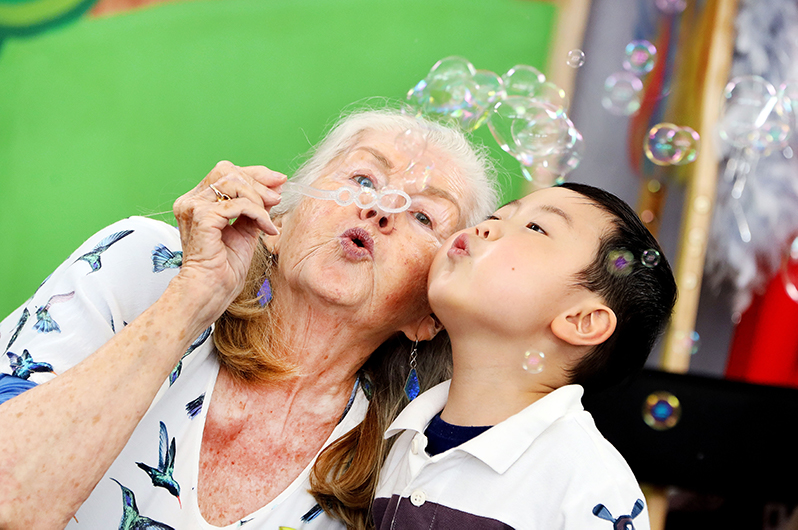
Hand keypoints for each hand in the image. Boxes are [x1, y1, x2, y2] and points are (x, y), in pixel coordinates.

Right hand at [171, 161, 285, 317]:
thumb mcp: (245, 230)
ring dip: (259, 199)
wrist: (210, 292)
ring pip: (233, 183)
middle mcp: (191, 201)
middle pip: (228, 172)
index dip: (254, 174)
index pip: (226, 173)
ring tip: (270, 219)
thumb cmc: (224, 269)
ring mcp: (193, 208)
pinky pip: (238, 204)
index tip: (278, 181)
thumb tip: (273, 189)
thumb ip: (254, 208)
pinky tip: (267, 229)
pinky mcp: (202, 218)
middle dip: (258, 181)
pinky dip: (258, 214)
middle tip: (278, 196)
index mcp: (197, 202)